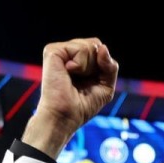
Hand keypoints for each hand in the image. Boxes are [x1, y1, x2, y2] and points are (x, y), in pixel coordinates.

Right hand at [23, 38, 117, 157]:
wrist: (65, 116)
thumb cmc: (83, 106)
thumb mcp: (106, 86)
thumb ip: (110, 66)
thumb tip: (103, 47)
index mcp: (78, 60)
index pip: (100, 48)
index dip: (103, 65)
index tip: (92, 82)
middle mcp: (68, 53)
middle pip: (96, 44)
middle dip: (97, 65)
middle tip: (82, 81)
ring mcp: (59, 51)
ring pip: (90, 45)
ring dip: (89, 67)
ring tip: (73, 78)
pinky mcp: (53, 51)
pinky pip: (80, 48)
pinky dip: (81, 64)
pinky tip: (68, 72)